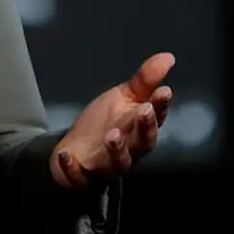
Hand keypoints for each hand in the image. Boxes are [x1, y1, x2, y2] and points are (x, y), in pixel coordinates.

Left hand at [51, 52, 174, 189]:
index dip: (160, 107)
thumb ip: (145, 81)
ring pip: (118, 162)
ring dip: (116, 149)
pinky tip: (65, 155)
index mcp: (139, 129)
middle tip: (144, 110)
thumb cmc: (106, 123)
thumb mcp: (124, 98)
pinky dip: (72, 168)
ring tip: (112, 134)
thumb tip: (168, 57)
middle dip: (145, 128)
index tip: (164, 92)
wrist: (78, 151)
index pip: (155, 118)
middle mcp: (129, 149)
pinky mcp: (84, 175)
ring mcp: (107, 164)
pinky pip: (79, 176)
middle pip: (142, 143)